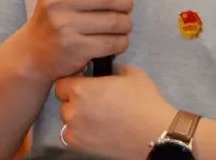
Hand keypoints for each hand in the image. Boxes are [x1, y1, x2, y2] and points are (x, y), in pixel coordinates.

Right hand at [20, 0, 133, 80]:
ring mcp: (65, 27)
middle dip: (126, 2)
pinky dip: (122, 41)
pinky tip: (116, 40)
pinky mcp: (75, 50)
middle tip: (127, 5)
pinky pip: (113, 42)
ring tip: (122, 24)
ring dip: (126, 23)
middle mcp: (57, 2)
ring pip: (116, 21)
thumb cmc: (53, 15)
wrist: (32, 52)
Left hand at [55, 64, 175, 159]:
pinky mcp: (80, 146)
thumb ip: (111, 68)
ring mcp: (75, 130)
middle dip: (75, 99)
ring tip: (98, 115)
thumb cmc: (143, 102)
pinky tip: (97, 127)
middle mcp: (73, 110)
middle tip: (94, 99)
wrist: (153, 131)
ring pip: (67, 118)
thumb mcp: (130, 72)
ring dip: (77, 115)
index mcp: (81, 89)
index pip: (62, 82)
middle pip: (64, 101)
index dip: (73, 82)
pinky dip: (80, 132)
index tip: (84, 83)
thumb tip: (107, 69)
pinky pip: (71, 135)